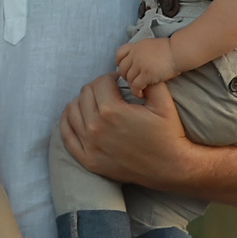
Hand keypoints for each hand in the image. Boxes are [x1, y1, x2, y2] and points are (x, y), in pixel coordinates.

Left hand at [60, 68, 190, 186]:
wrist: (170, 167)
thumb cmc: (168, 133)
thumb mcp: (163, 101)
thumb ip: (147, 80)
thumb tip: (133, 70)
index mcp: (112, 111)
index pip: (100, 82)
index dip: (111, 77)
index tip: (118, 82)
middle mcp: (96, 127)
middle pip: (85, 94)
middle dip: (98, 88)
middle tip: (109, 91)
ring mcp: (90, 145)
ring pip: (72, 111)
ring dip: (83, 102)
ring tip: (96, 102)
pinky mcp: (88, 160)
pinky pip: (67, 136)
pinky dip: (67, 122)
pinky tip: (75, 115)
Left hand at [112, 35, 179, 97]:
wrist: (179, 51)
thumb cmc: (170, 49)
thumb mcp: (151, 45)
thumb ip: (142, 51)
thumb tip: (138, 60)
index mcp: (136, 46)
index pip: (119, 54)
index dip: (120, 64)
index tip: (126, 70)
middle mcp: (135, 54)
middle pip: (122, 68)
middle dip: (126, 77)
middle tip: (133, 82)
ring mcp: (140, 64)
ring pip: (128, 78)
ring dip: (131, 86)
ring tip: (138, 90)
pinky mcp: (146, 74)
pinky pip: (135, 86)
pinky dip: (136, 92)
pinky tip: (141, 94)